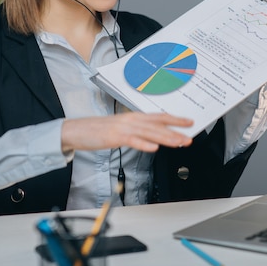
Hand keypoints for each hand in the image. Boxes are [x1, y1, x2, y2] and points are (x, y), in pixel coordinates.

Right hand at [61, 112, 192, 152]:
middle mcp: (130, 120)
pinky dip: (143, 144)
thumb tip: (153, 136)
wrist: (77, 130)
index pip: (158, 117)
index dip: (175, 119)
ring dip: (165, 138)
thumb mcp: (121, 128)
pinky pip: (132, 140)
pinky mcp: (114, 136)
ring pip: (148, 132)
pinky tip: (153, 148)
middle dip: (175, 131)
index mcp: (133, 117)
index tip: (189, 123)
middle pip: (157, 125)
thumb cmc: (97, 130)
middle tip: (189, 137)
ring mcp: (122, 128)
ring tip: (178, 142)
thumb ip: (137, 131)